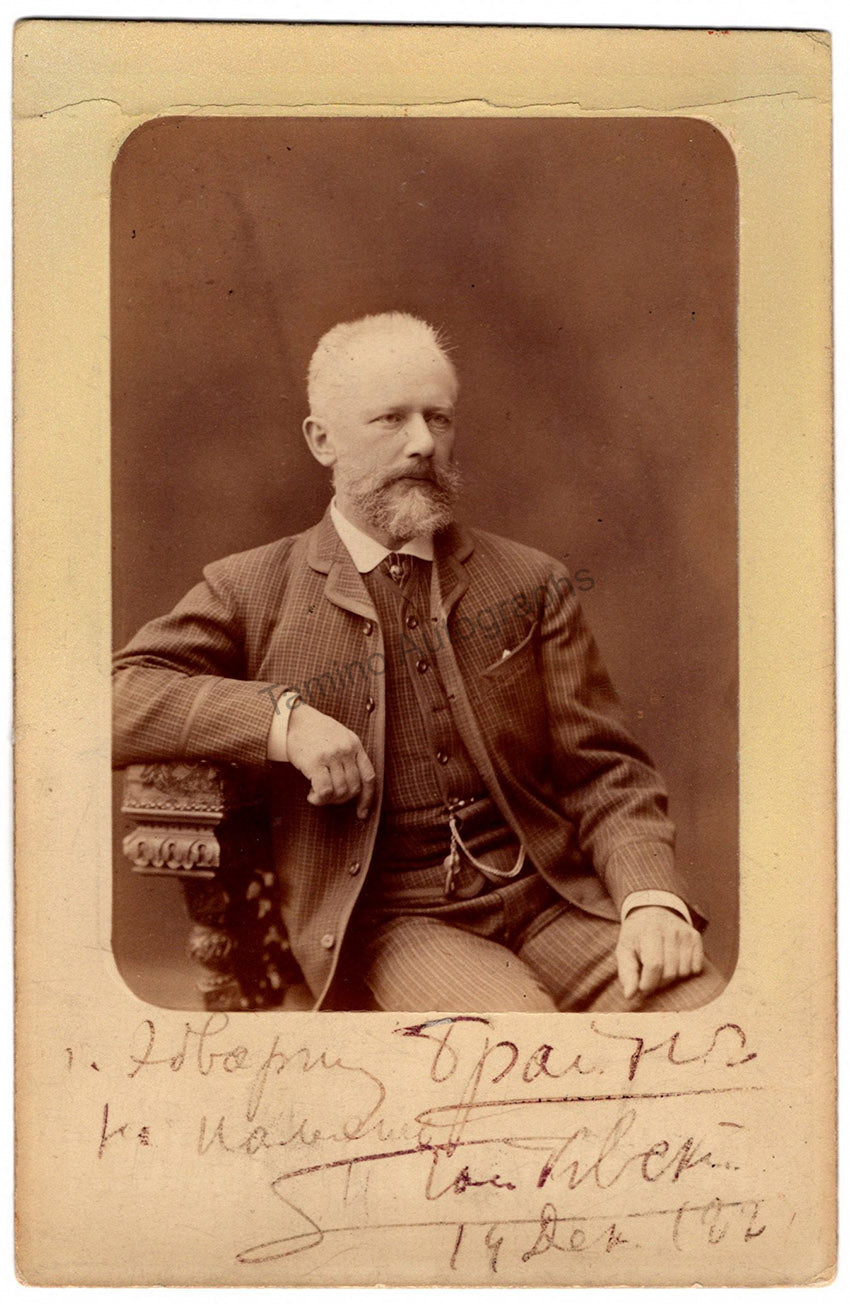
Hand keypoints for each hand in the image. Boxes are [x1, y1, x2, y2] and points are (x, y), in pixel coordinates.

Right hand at [285, 702, 375, 819]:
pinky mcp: (315, 762)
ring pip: (340, 791)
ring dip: (328, 800)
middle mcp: (346, 750)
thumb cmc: (315, 732)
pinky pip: (325, 790)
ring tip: (317, 794)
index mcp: (355, 745)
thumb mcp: (340, 737)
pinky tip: (312, 795)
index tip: (361, 813)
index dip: (367, 799)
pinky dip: (319, 799)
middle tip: (328, 797)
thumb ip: (350, 756)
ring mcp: (332, 756)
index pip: (369, 777)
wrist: (294, 720)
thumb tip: (353, 788)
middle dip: (341, 799)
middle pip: (353, 788)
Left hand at [615, 905, 703, 999]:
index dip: (648, 983)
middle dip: (659, 982)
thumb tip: (630, 995)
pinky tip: (675, 961)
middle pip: (670, 972)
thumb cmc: (636, 935)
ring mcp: (685, 933)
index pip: (654, 965)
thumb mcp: (624, 950)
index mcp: (649, 931)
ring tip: (662, 966)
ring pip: (684, 972)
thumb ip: (627, 973)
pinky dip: (686, 970)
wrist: (651, 910)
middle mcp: (670, 930)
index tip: (642, 987)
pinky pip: (696, 968)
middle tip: (651, 976)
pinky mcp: (696, 937)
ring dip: (672, 976)